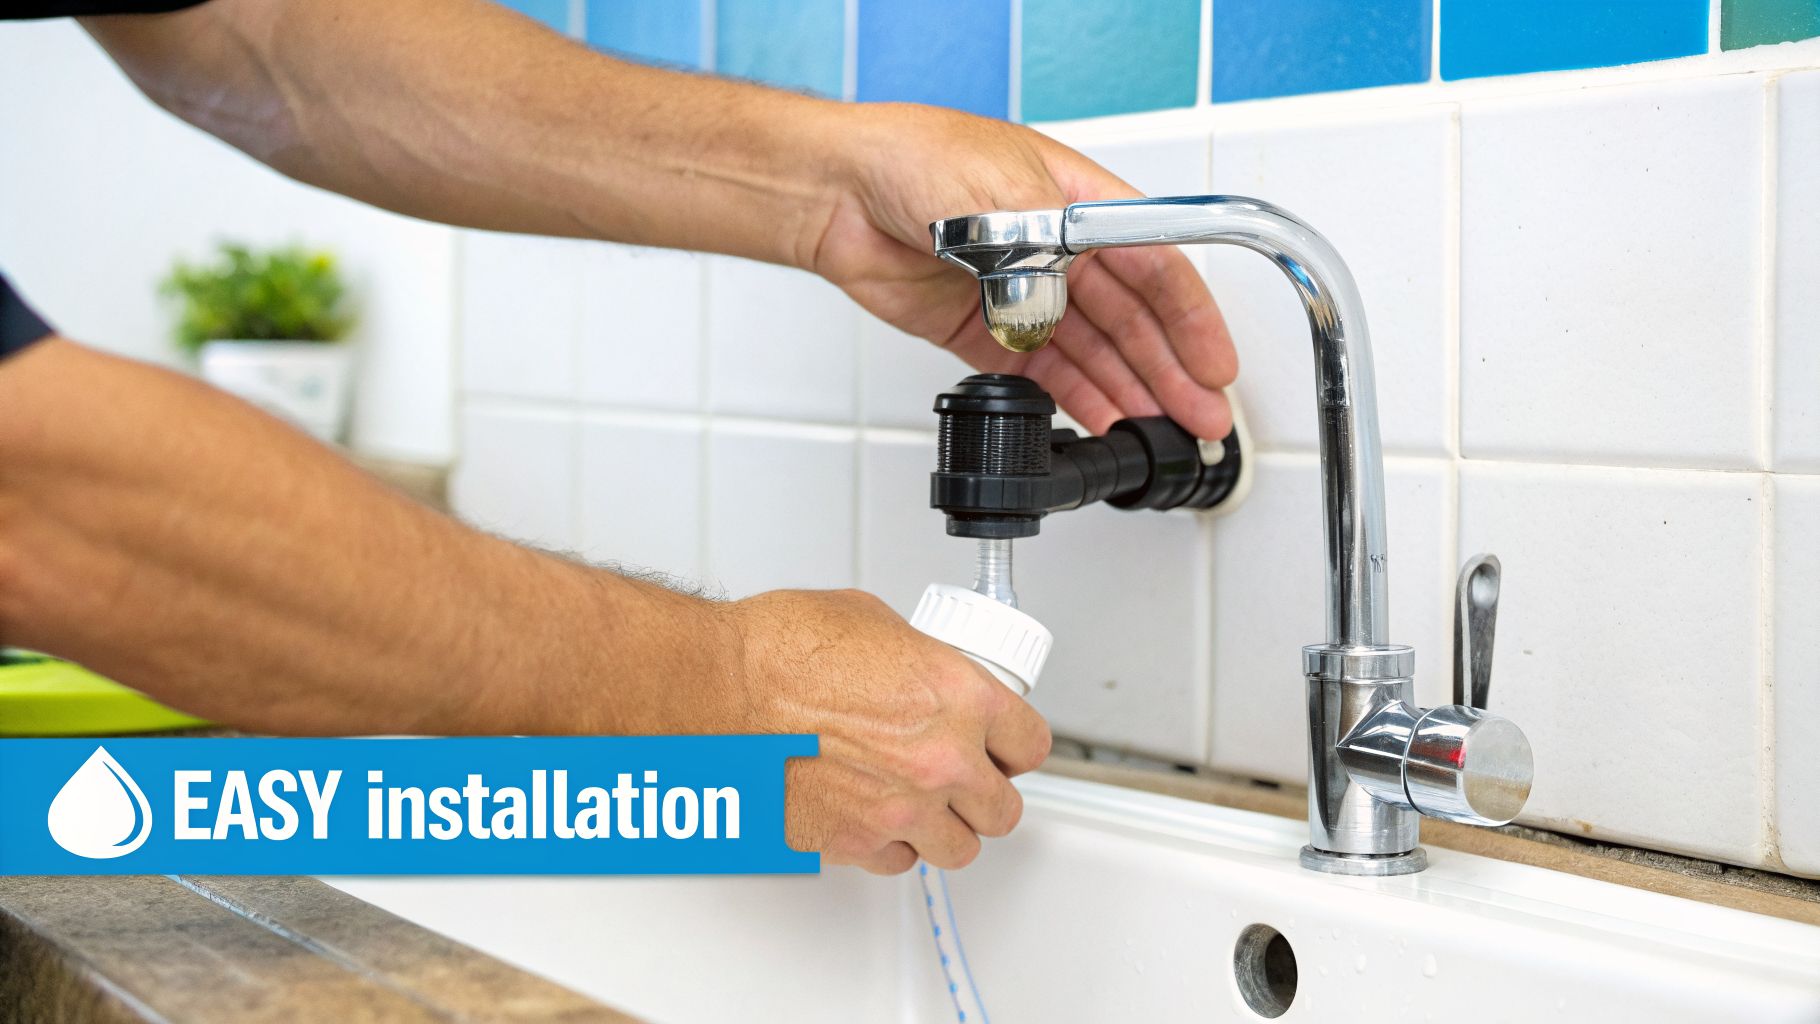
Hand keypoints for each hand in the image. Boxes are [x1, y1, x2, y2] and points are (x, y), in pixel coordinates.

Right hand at [722, 589, 1050, 873]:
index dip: (1016, 743)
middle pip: (1004, 809)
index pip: (1030, 744)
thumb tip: (926, 671)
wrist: (715, 689)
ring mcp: (900, 810)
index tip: (1005, 745)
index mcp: (959, 698)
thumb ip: (920, 659)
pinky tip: (879, 816)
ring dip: (948, 827)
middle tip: (968, 777)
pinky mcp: (854, 844)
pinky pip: (899, 862)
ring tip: (927, 804)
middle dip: (987, 792)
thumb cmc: (777, 649)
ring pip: (961, 849)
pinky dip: (894, 845)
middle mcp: (940, 761)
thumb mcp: (873, 622)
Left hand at [810, 103, 1237, 439]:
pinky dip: (1072, 400)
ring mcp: (1021, 292)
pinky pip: (1040, 373)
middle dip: (1170, 372)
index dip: (1191, 320)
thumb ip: (1033, 264)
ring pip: (1093, 352)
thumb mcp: (995, 193)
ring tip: (1159, 436)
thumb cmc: (911, 159)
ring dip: (1129, 393)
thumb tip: (1046, 321)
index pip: (1155, 265)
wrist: (837, 189)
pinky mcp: (982, 330)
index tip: (1215, 366)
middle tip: (1200, 420)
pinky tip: (1101, 423)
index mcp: (1078, 203)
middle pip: (1133, 320)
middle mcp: (1057, 250)